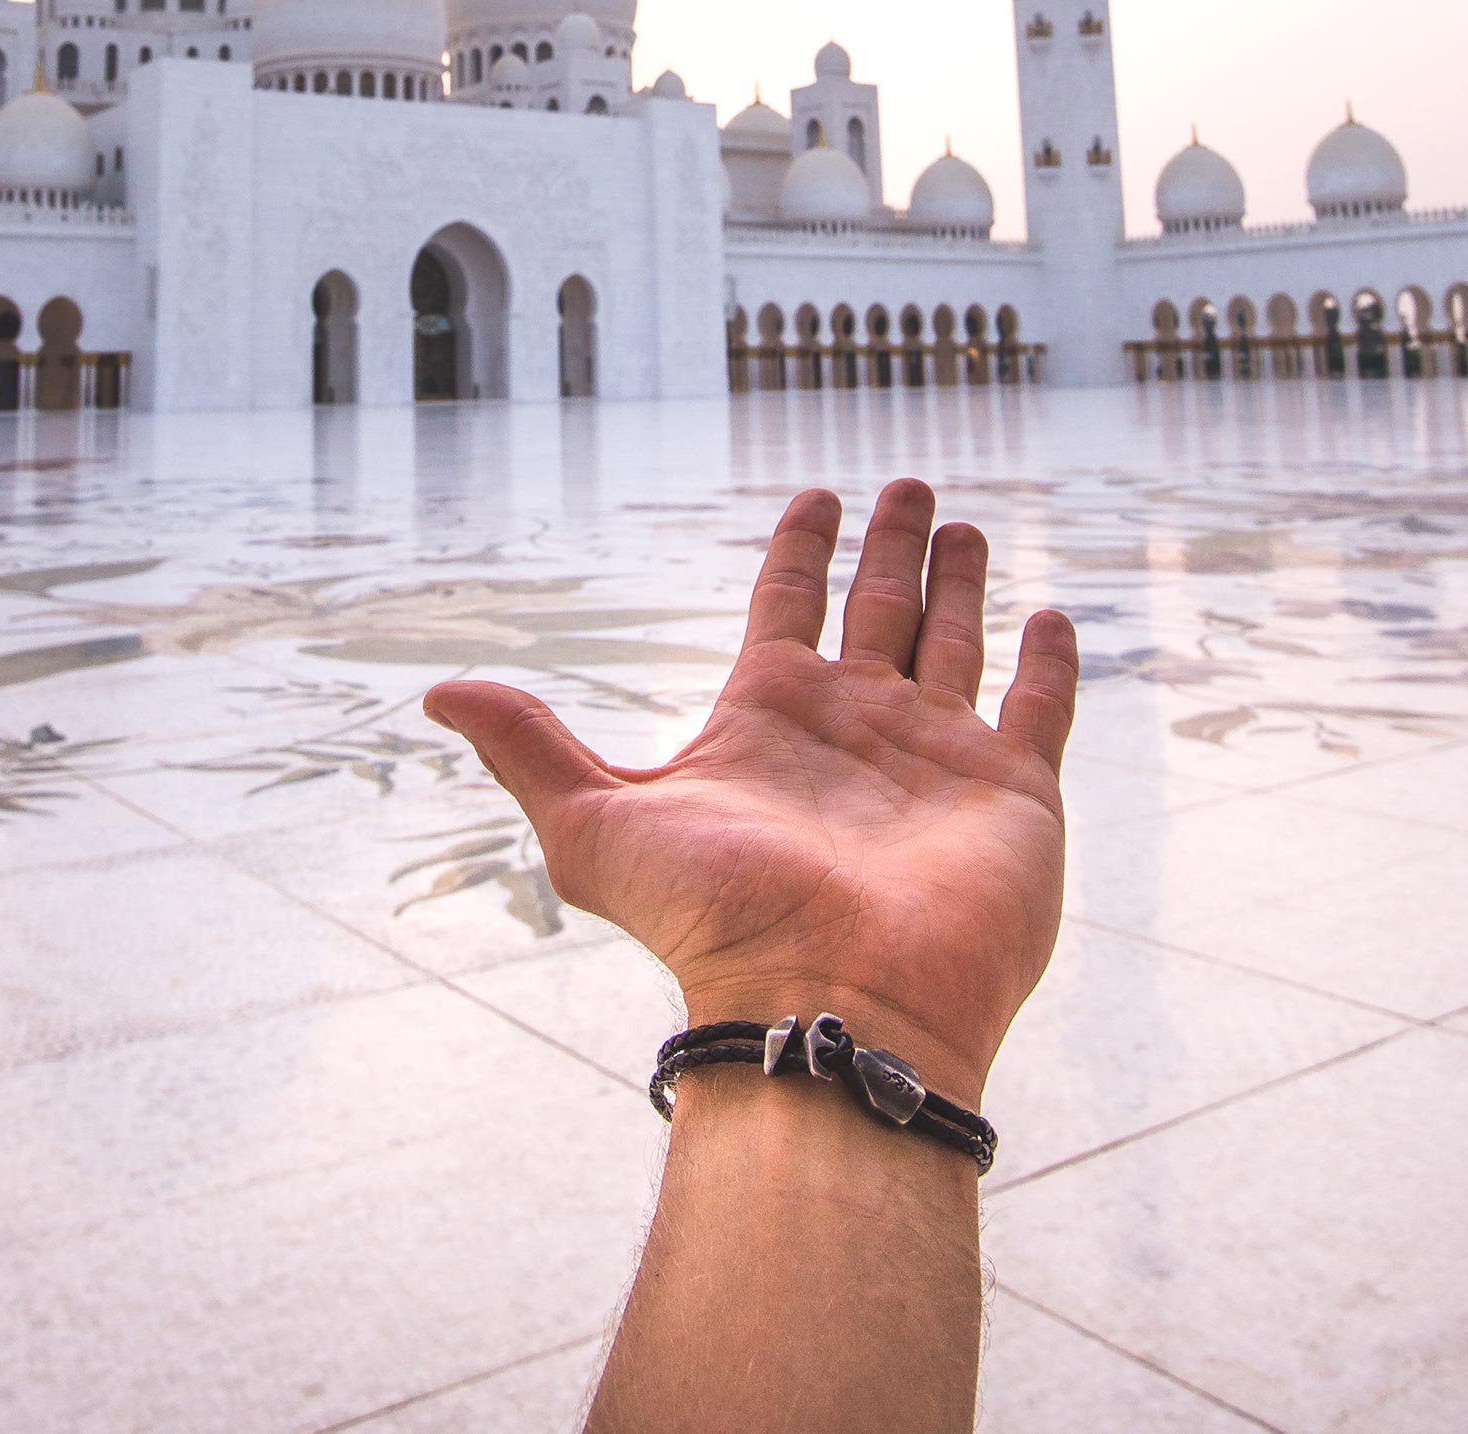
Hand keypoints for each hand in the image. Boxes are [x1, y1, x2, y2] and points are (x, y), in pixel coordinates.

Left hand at [423, 480, 1077, 1103]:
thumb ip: (530, 748)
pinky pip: (1038, 708)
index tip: (812, 496)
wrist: (831, 1007)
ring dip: (958, 583)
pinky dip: (1049, 663)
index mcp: (769, 718)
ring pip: (953, 644)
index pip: (785, 607)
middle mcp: (853, 728)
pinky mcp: (1012, 794)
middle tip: (903, 483)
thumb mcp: (597, 824)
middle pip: (874, 611)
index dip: (798, 551)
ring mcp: (935, 760)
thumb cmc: (714, 921)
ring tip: (961, 522)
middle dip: (885, 547)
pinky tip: (1053, 614)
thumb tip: (436, 693)